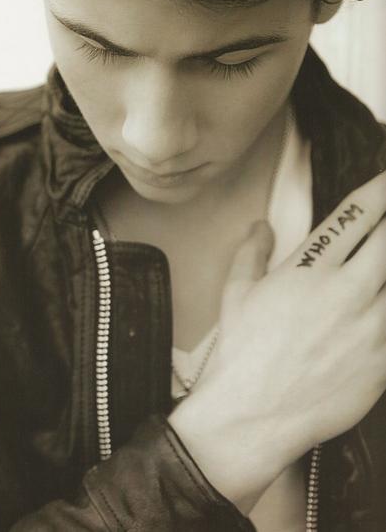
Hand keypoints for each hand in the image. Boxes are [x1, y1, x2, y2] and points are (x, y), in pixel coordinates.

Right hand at [169, 170, 385, 512]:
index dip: (380, 191)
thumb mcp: (236, 292)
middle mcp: (345, 290)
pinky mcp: (382, 362)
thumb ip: (252, 251)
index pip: (356, 215)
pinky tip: (382, 303)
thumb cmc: (241, 353)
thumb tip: (262, 226)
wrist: (251, 414)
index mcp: (310, 268)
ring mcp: (369, 327)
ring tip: (380, 270)